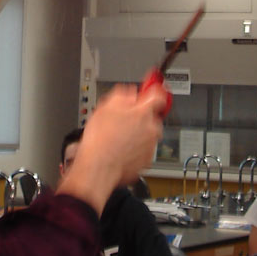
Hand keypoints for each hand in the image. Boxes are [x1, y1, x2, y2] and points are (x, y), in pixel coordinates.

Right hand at [58, 83, 169, 213]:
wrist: (98, 167)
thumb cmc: (100, 140)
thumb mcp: (105, 106)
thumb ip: (123, 94)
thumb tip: (130, 93)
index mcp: (143, 112)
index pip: (158, 95)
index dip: (154, 90)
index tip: (152, 88)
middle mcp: (151, 129)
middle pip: (152, 116)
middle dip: (140, 116)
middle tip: (124, 120)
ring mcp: (150, 146)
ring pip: (147, 134)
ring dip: (137, 133)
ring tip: (118, 137)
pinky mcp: (146, 161)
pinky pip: (143, 149)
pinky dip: (135, 148)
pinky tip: (120, 148)